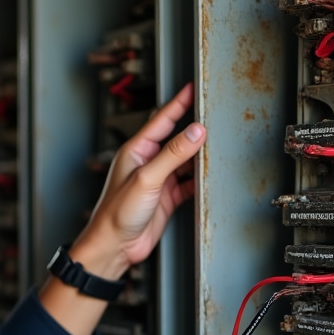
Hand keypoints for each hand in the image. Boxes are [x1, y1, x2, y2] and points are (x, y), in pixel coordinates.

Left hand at [77, 82, 204, 274]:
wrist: (115, 246)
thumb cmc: (116, 213)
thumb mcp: (147, 178)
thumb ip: (173, 154)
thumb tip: (195, 131)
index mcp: (136, 151)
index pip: (162, 120)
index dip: (179, 103)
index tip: (193, 88)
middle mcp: (148, 163)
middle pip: (177, 139)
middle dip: (195, 128)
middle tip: (215, 114)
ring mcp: (158, 180)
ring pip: (185, 161)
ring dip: (200, 155)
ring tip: (219, 144)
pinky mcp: (167, 197)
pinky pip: (188, 182)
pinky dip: (200, 179)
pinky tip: (210, 175)